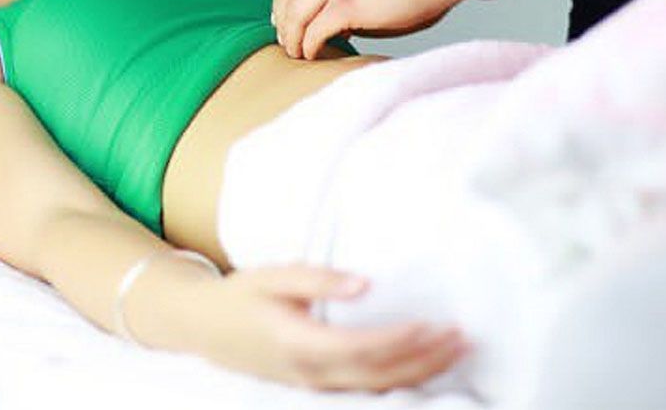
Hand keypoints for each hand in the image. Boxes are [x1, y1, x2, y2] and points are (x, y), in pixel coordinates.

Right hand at [187, 264, 468, 391]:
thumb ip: (318, 278)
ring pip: (375, 388)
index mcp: (298, 342)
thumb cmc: (240, 296)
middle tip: (462, 337)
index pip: (359, 348)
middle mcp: (309, 373)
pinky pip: (364, 390)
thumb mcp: (273, 275)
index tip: (433, 323)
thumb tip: (364, 284)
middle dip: (424, 358)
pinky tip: (424, 367)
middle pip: (377, 374)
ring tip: (456, 351)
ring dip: (420, 372)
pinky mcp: (316, 387)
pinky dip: (399, 380)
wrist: (202, 327)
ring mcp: (313, 386)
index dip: (399, 340)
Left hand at [252, 0, 517, 59]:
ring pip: (294, 17)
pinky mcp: (346, 4)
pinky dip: (309, 48)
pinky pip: (313, 33)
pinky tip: (314, 55)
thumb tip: (304, 13)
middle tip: (289, 44)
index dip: (280, 4)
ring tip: (299, 52)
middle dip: (283, 25)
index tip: (281, 23)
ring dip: (293, 40)